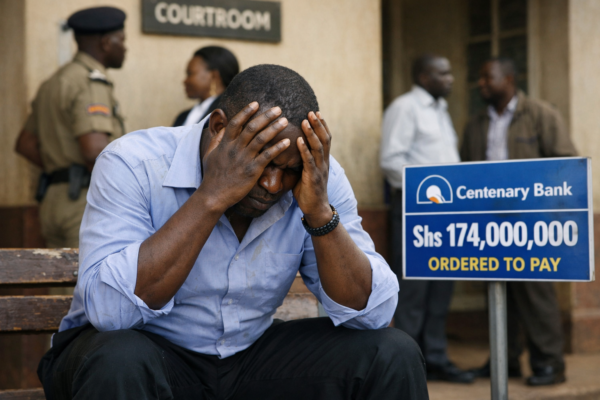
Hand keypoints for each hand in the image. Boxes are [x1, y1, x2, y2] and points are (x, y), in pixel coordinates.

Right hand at [201, 102, 290, 211]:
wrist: (213, 195)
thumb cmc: (212, 176)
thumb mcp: (209, 155)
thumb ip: (216, 140)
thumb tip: (223, 128)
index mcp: (225, 143)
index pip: (236, 122)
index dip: (246, 111)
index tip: (256, 103)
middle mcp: (235, 148)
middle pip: (252, 127)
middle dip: (266, 116)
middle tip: (278, 109)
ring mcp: (244, 159)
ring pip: (261, 139)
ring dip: (274, 128)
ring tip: (285, 121)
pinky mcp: (252, 170)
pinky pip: (267, 156)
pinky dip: (278, 148)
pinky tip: (287, 142)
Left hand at [293, 111, 332, 226]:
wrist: (316, 209)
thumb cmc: (308, 191)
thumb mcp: (305, 173)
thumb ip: (302, 161)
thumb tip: (289, 151)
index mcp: (322, 161)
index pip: (325, 139)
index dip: (322, 125)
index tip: (316, 112)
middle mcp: (324, 163)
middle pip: (324, 139)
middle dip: (318, 124)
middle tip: (311, 111)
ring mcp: (320, 170)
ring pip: (318, 147)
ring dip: (312, 133)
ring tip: (305, 121)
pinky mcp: (313, 177)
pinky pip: (309, 161)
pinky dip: (304, 149)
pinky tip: (299, 140)